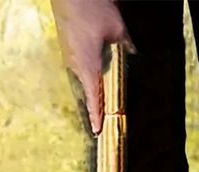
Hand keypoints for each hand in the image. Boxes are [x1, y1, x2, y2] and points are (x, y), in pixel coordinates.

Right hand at [50, 0, 134, 134]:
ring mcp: (69, 56)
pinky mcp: (66, 46)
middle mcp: (76, 65)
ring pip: (82, 80)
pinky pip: (77, 68)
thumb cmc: (91, 8)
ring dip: (90, 91)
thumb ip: (125, 45)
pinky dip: (86, 76)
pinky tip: (92, 75)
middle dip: (94, 108)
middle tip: (99, 123)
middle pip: (87, 93)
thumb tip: (132, 53)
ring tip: (97, 103)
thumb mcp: (117, 28)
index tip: (97, 131)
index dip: (96, 116)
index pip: (94, 98)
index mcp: (88, 65)